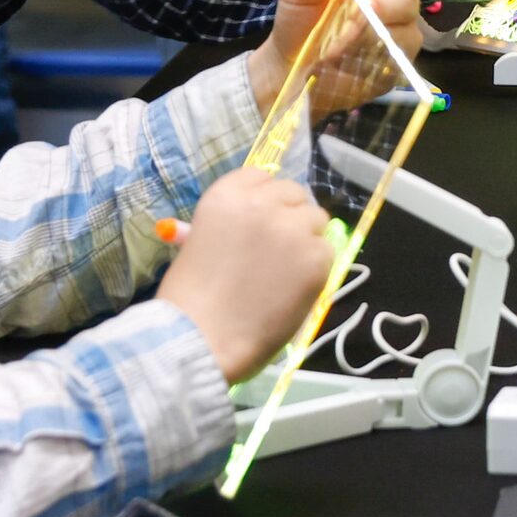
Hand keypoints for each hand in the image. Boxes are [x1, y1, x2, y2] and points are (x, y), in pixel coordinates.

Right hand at [155, 166, 334, 380]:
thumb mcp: (197, 244)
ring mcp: (293, 228)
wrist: (201, 338)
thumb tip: (235, 225)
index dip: (265, 201)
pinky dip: (315, 269)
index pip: (261, 177)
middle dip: (289, 217)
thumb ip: (226, 227)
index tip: (261, 222)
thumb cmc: (190, 299)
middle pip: (294, 194)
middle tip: (278, 249)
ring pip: (316, 220)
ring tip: (285, 271)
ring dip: (306, 240)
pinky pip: (326, 252)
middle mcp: (263, 202)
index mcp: (227, 194)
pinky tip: (293, 289)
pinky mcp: (315, 257)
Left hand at [249, 0, 437, 117]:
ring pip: (405, 31)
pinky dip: (369, 55)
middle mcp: (398, 5)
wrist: (288, 64)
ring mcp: (400, 38)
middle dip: (382, 4)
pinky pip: (396, 58)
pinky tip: (346, 56)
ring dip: (368, 34)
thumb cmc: (300, 19)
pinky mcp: (396, 67)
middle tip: (355, 10)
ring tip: (337, 40)